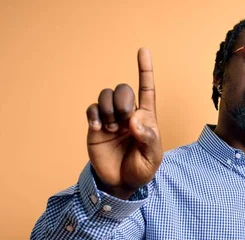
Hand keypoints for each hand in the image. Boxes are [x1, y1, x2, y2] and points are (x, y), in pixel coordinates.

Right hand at [86, 48, 161, 198]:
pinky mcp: (96, 126)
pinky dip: (94, 115)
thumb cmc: (140, 170)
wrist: (120, 184)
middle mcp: (128, 114)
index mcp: (146, 118)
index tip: (143, 50)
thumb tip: (135, 119)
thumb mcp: (152, 158)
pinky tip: (98, 128)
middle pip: (123, 89)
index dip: (145, 70)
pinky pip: (92, 109)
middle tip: (124, 123)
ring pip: (106, 95)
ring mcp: (111, 119)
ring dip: (109, 109)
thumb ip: (148, 139)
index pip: (147, 89)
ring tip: (112, 129)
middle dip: (123, 102)